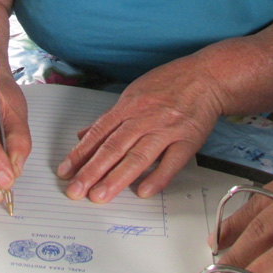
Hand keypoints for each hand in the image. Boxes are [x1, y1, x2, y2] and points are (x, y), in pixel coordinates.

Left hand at [56, 55, 224, 202]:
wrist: (207, 77)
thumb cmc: (170, 83)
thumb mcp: (134, 93)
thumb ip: (109, 118)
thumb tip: (83, 135)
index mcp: (129, 106)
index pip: (99, 133)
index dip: (80, 154)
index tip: (66, 172)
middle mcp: (145, 117)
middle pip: (113, 147)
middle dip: (92, 171)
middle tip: (76, 190)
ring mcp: (167, 129)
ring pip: (138, 156)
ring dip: (117, 178)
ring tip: (99, 195)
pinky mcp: (188, 140)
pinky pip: (171, 162)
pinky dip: (157, 177)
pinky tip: (142, 191)